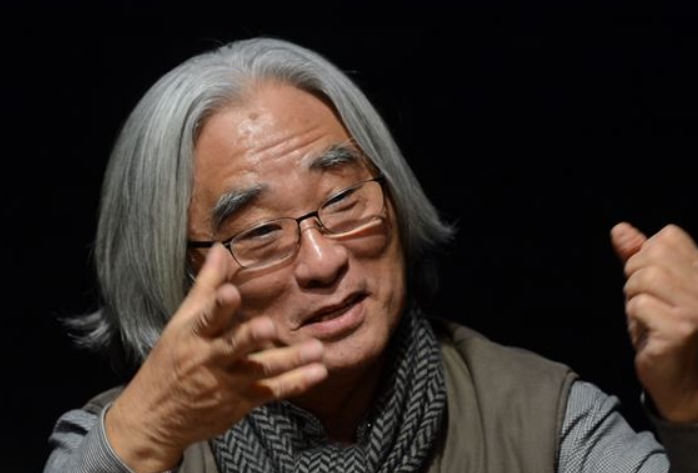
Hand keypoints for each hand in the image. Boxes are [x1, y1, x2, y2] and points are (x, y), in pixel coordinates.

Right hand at [104, 244, 327, 471]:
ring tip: (317, 349)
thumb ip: (207, 286)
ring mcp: (228, 383)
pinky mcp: (242, 402)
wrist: (156, 419)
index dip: (218, 306)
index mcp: (194, 335)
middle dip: (250, 337)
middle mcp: (210, 359)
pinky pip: (271, 391)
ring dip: (290, 361)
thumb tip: (221, 249)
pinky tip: (318, 372)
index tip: (230, 293)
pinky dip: (295, 383)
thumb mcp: (182, 322)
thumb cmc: (171, 360)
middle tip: (269, 326)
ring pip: (261, 370)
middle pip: (233, 346)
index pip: (206, 318)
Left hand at [610, 222, 697, 423]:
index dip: (646, 258)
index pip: (668, 237)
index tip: (653, 287)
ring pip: (644, 278)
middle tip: (648, 305)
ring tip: (648, 319)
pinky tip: (651, 334)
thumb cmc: (666, 333)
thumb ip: (637, 257)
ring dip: (634, 299)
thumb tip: (619, 229)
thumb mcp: (652, 289)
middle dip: (635, 278)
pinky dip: (636, 319)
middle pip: (652, 255)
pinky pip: (639, 305)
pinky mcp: (682, 329)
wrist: (686, 386)